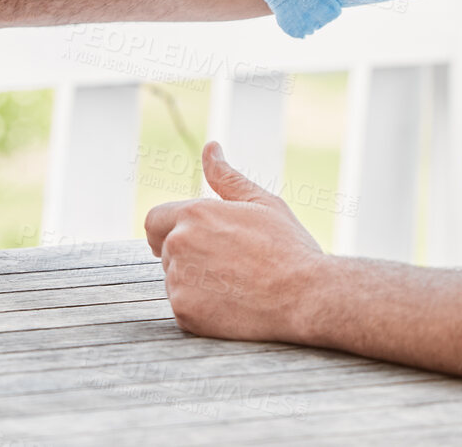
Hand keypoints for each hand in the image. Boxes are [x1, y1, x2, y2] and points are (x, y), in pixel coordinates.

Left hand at [143, 141, 330, 343]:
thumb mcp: (261, 203)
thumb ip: (227, 177)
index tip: (188, 241)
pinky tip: (233, 304)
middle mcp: (178, 244)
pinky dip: (202, 308)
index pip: (154, 221)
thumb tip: (210, 148)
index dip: (167, 230)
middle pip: (167, 252)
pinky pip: (184, 307)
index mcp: (194, 213)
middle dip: (191, 256)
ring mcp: (179, 281)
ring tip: (237, 285)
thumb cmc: (288, 247)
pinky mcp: (184, 313)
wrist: (306, 296)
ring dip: (196, 283)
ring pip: (175, 281)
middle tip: (231, 266)